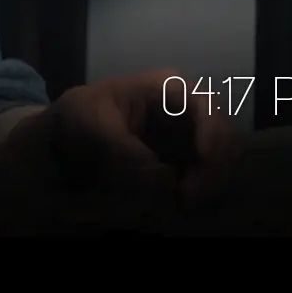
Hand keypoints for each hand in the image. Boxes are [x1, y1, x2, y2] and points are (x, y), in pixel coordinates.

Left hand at [9, 69, 240, 206]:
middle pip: (224, 137)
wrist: (67, 131)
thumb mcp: (93, 126)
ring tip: (185, 204)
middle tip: (189, 198)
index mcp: (170, 88)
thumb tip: (163, 179)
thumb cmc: (81, 115)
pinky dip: (201, 190)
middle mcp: (189, 111)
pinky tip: (182, 203)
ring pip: (221, 160)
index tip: (203, 160)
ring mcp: (192, 136)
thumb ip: (124, 150)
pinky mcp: (188, 161)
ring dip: (210, 183)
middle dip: (214, 168)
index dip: (214, 133)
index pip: (207, 107)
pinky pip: (207, 176)